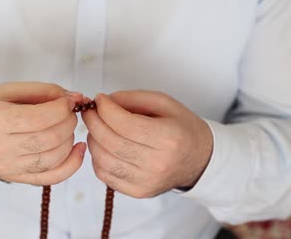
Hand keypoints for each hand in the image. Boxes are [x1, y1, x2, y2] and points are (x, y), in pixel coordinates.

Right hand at [0, 82, 86, 184]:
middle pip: (50, 138)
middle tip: (67, 112)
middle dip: (68, 122)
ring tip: (65, 126)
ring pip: (54, 158)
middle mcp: (2, 148)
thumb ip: (42, 91)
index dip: (62, 108)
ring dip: (69, 139)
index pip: (41, 118)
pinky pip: (51, 177)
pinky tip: (78, 149)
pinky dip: (71, 165)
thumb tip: (74, 97)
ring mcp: (9, 167)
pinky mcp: (16, 178)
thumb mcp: (7, 90)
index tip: (68, 100)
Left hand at [82, 90, 212, 197]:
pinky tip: (103, 146)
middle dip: (94, 122)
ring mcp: (147, 181)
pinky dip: (98, 158)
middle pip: (110, 142)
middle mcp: (158, 163)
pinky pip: (105, 175)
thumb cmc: (182, 129)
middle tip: (91, 112)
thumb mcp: (164, 103)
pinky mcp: (139, 192)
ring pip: (103, 160)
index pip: (124, 124)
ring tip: (97, 128)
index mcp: (168, 138)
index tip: (99, 99)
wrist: (199, 159)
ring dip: (93, 140)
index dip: (105, 109)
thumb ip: (132, 98)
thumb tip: (104, 102)